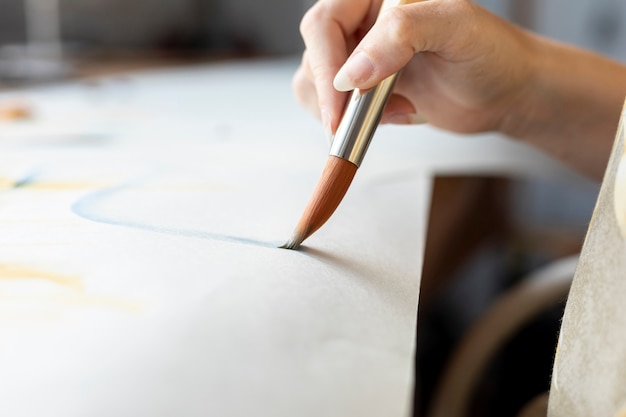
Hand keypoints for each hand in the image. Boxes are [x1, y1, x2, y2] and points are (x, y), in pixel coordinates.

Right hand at [293, 0, 534, 135]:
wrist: (506, 92)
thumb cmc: (491, 53)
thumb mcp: (456, 29)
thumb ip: (402, 35)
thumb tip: (351, 74)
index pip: (325, 23)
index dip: (326, 63)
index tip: (342, 100)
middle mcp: (364, 23)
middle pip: (315, 55)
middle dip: (331, 95)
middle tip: (351, 123)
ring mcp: (362, 57)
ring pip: (315, 84)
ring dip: (343, 111)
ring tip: (392, 112)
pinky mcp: (365, 89)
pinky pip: (334, 107)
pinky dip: (354, 122)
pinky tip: (397, 114)